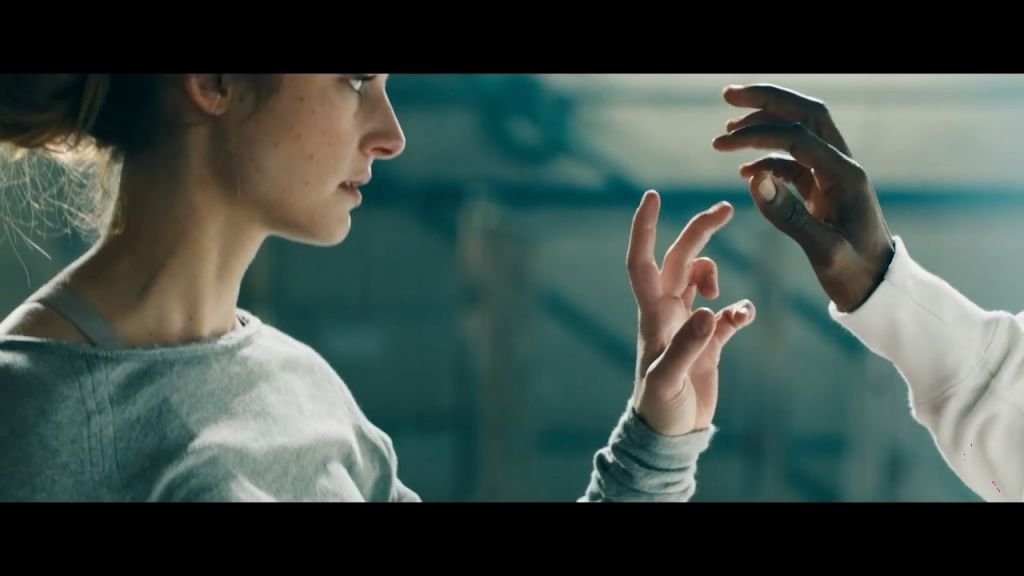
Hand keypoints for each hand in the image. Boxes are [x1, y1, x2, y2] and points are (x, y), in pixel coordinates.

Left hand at [627, 191, 754, 435]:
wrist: (671, 434)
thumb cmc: (660, 408)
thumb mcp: (669, 380)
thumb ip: (687, 346)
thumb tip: (707, 310)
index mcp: (652, 315)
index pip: (643, 262)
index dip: (645, 229)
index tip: (652, 196)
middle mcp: (668, 313)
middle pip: (681, 259)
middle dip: (700, 230)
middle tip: (726, 207)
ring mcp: (689, 325)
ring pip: (701, 279)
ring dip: (714, 271)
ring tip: (719, 291)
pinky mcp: (708, 342)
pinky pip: (726, 312)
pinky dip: (738, 309)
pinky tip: (742, 317)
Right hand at [712, 83, 895, 312]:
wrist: (879, 290)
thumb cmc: (856, 274)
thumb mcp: (823, 251)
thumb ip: (788, 214)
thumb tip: (753, 177)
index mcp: (845, 175)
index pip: (797, 136)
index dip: (757, 134)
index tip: (722, 141)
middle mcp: (842, 166)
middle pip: (805, 114)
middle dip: (767, 100)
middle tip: (728, 94)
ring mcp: (833, 175)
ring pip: (799, 132)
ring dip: (764, 125)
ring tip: (726, 133)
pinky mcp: (825, 189)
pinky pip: (794, 161)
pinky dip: (767, 158)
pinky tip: (743, 170)